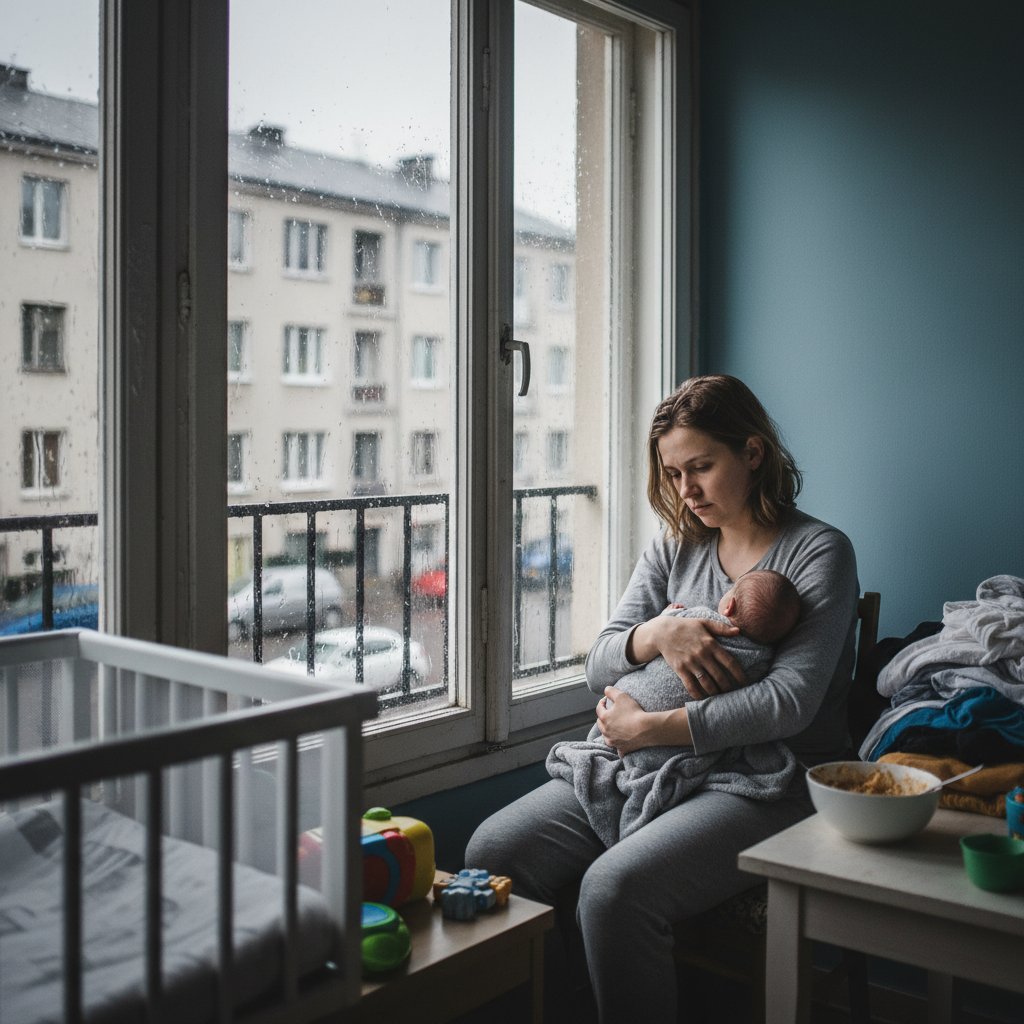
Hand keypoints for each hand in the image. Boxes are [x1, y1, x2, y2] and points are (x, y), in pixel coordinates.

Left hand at [595, 686, 655, 755]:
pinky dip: (618, 746)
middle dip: (603, 718)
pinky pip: (618, 749)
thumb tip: (606, 689)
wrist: (646, 729)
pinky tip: (620, 744)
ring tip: (613, 727)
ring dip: (608, 732)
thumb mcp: (622, 696)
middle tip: (609, 713)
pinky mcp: (622, 749)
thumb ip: (611, 691)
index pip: (599, 708)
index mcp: (604, 718)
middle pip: (600, 724)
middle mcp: (606, 731)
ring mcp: (613, 741)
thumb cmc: (634, 712)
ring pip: (606, 736)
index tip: (606, 700)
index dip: (602, 703)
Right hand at [630, 614, 744, 698]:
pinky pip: (691, 686)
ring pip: (707, 684)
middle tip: (734, 693)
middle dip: (729, 687)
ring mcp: (691, 663)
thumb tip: (738, 631)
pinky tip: (703, 699)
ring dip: (716, 693)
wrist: (662, 631)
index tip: (745, 683)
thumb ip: (721, 628)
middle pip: (720, 676)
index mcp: (711, 644)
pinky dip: (698, 695)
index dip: (739, 674)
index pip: (730, 662)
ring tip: (720, 697)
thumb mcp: (704, 622)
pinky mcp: (680, 669)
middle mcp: (702, 655)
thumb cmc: (685, 626)